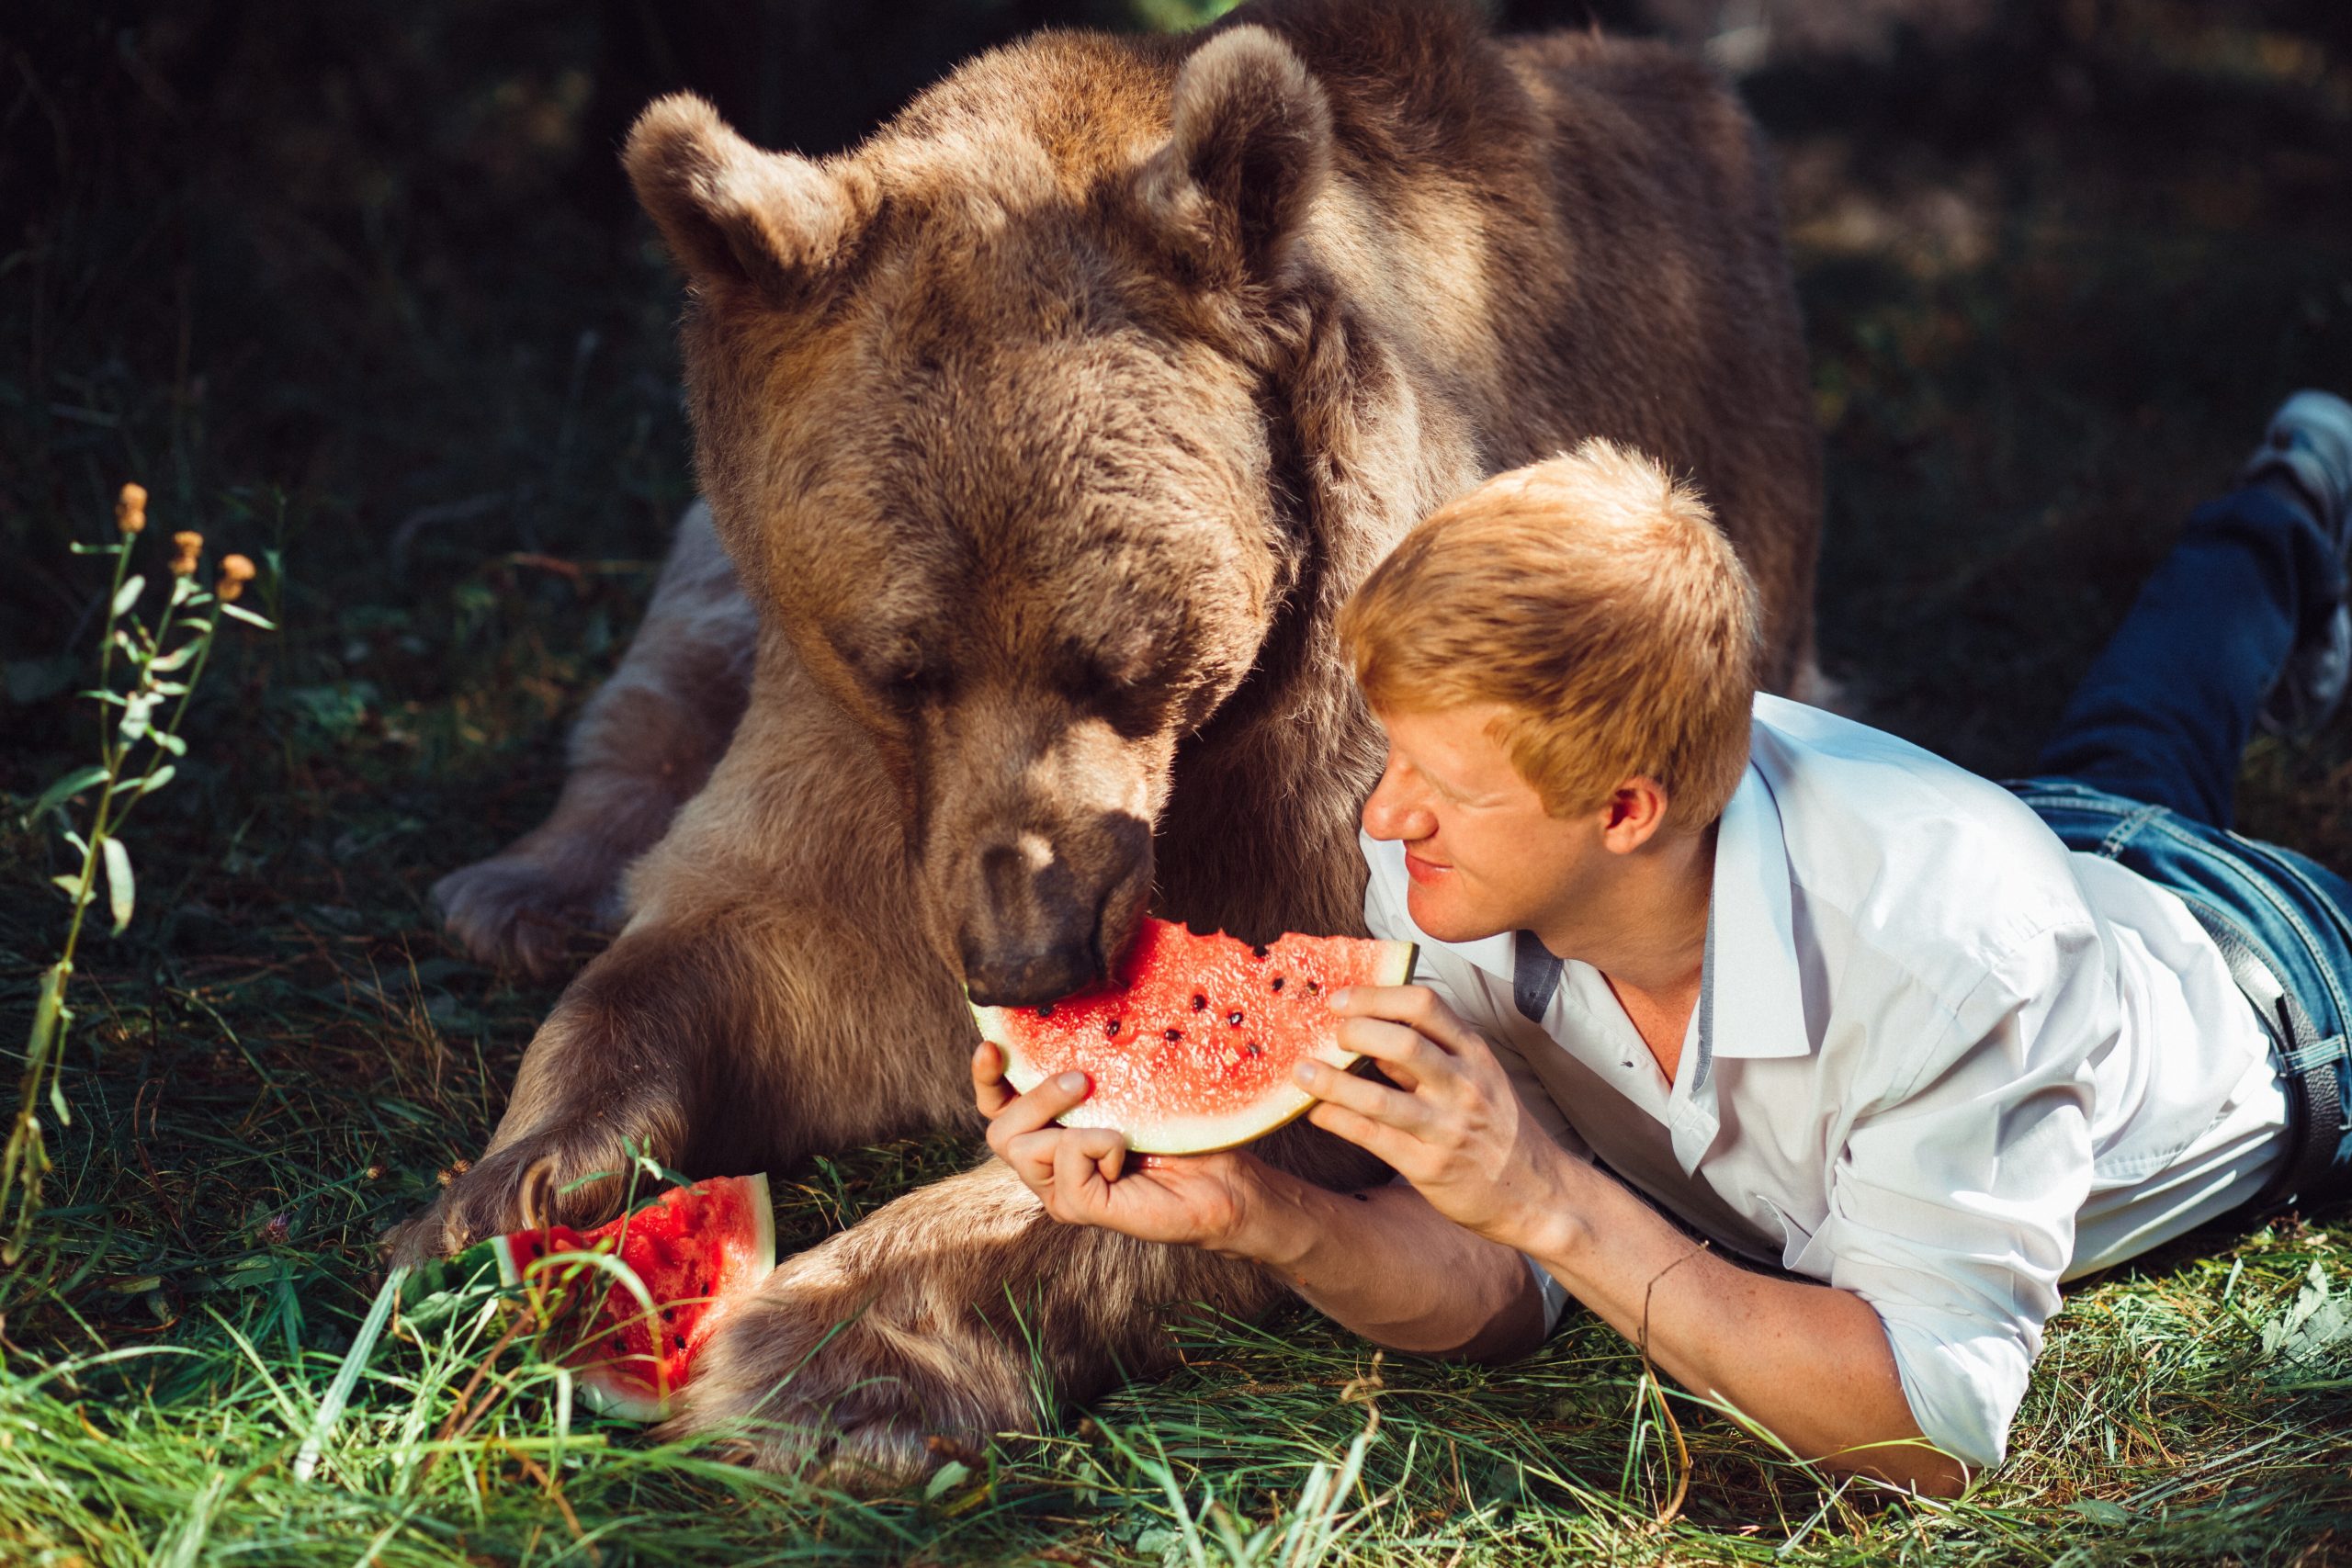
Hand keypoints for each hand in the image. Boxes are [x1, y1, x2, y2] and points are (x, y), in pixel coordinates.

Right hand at [972, 1041, 1276, 1254]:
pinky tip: (1126, 1152)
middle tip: (1080, 1081)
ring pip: (1021, 1149)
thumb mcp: (1127, 1090)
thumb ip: (1090, 1072)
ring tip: (1111, 1122)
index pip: (996, 1108)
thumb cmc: (1180, 1133)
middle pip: (999, 1132)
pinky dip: (1096, 1145)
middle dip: (1033, 1098)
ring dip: (1064, 1120)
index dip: (985, 1078)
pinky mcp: (1082, 1208)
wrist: (1223, 1181)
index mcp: (1052, 1134)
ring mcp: (1061, 1193)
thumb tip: (1066, 1034)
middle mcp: (1048, 1168)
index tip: (992, 1046)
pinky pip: (1065, 1163)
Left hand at [1300, 984, 1565, 1247]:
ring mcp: (1447, 1128)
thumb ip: (1428, 1055)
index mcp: (1475, 1054)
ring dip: (1332, 1081)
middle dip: (1355, 1031)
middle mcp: (1463, 1086)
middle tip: (1325, 1032)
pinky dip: (1336, 1120)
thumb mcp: (1477, 1079)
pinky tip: (1313, 1111)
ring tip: (1300, 1070)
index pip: (1426, 1005)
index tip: (1341, 996)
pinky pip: (1373, 1138)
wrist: (1536, 1194)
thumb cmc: (1497, 1130)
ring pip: (1380, 1097)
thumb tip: (1368, 1026)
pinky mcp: (1430, 1166)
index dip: (1376, 995)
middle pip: (1402, 1042)